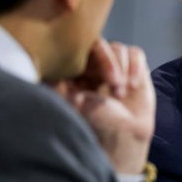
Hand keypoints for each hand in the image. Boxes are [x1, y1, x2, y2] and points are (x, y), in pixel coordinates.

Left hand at [53, 39, 154, 173]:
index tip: (93, 79)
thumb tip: (45, 66)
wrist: (125, 136)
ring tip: (122, 91)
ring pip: (119, 48)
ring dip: (123, 68)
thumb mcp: (72, 103)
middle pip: (101, 45)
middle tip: (114, 85)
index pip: (80, 49)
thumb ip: (58, 85)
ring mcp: (116, 66)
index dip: (90, 59)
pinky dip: (136, 67)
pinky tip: (134, 85)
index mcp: (77, 71)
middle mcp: (95, 66)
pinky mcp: (135, 69)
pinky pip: (136, 54)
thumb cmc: (97, 123)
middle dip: (109, 63)